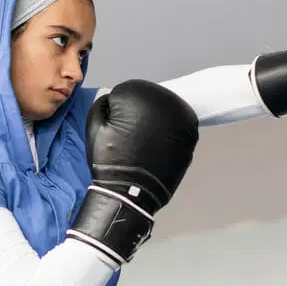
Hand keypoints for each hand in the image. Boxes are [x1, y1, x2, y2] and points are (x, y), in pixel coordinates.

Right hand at [66, 80, 198, 266]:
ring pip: (168, 114)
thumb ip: (104, 102)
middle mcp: (169, 103)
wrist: (130, 194)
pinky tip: (156, 150)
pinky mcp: (192, 138)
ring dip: (158, 123)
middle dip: (142, 114)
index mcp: (145, 95)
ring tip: (144, 145)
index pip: (132, 92)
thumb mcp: (94, 124)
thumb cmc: (110, 160)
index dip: (120, 110)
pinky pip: (178, 131)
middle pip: (154, 101)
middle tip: (132, 137)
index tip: (118, 126)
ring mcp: (184, 121)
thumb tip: (114, 98)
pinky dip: (169, 137)